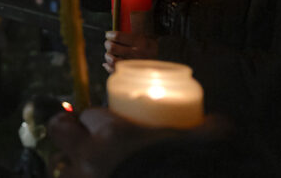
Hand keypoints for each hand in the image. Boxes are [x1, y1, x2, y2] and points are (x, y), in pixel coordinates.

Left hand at [48, 108, 227, 177]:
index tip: (106, 124)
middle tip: (81, 137)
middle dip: (68, 130)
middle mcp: (92, 155)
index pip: (90, 114)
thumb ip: (206, 130)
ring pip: (59, 164)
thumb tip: (220, 123)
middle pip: (59, 129)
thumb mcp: (198, 145)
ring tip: (84, 166)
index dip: (96, 119)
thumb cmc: (189, 165)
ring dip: (69, 163)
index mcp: (114, 133)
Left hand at [103, 28, 157, 72]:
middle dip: (107, 44)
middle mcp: (138, 53)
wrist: (161, 64)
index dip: (110, 35)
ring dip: (107, 55)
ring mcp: (134, 64)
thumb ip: (130, 32)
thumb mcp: (143, 36)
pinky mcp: (131, 73)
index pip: (117, 36)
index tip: (109, 35)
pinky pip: (114, 70)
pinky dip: (108, 66)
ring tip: (109, 54)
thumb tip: (111, 32)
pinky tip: (107, 63)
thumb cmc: (147, 46)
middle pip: (112, 47)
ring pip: (112, 59)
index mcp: (140, 42)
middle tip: (108, 43)